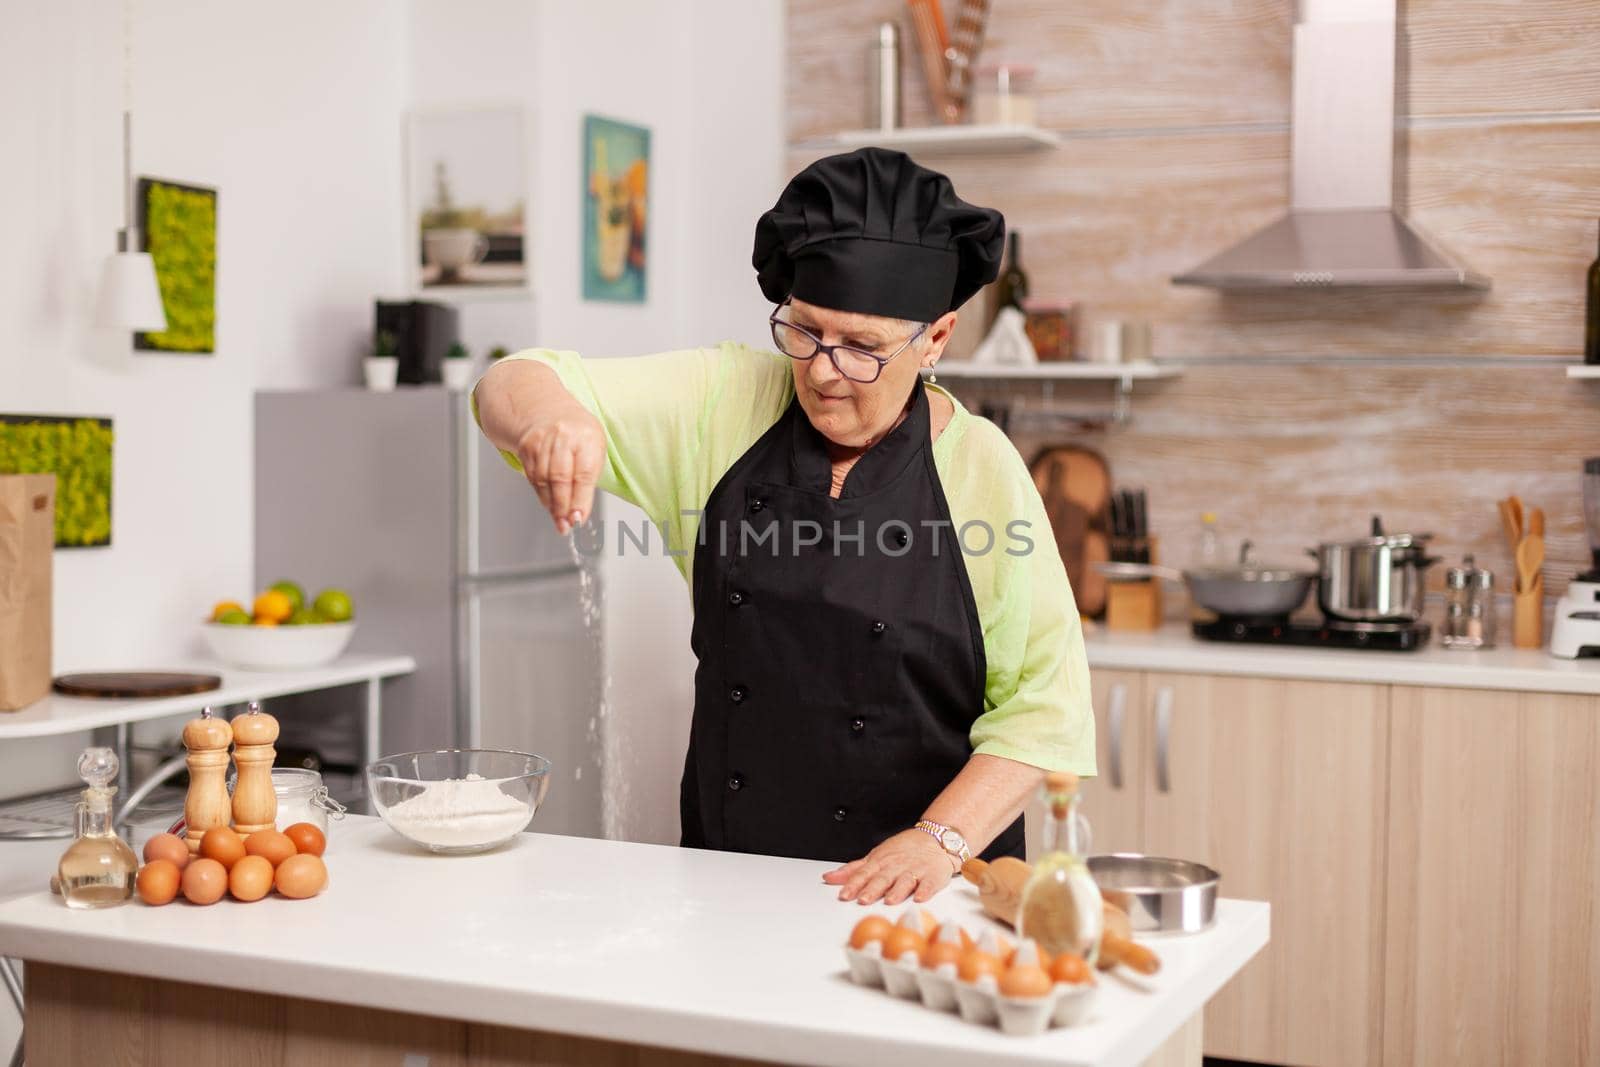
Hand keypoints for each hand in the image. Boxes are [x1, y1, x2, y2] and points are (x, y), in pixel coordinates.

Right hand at [512, 402, 604, 534]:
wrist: (547, 409)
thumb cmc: (578, 434)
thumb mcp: (594, 449)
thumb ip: (589, 479)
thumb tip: (579, 512)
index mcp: (587, 436)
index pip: (584, 473)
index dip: (580, 499)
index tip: (578, 518)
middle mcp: (563, 436)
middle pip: (560, 477)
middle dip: (563, 506)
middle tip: (566, 525)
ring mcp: (542, 440)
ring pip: (544, 480)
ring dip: (551, 505)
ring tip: (559, 520)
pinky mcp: (526, 447)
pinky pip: (533, 477)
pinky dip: (541, 494)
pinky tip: (548, 504)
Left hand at [822, 829, 955, 904]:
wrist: (935, 839)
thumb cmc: (903, 850)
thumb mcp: (875, 856)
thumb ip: (853, 870)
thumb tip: (829, 877)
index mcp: (881, 861)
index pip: (864, 873)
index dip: (853, 884)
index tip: (844, 894)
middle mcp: (896, 866)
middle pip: (883, 878)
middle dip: (872, 888)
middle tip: (863, 899)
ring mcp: (915, 870)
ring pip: (905, 880)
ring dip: (897, 890)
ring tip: (889, 900)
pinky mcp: (933, 875)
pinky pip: (929, 883)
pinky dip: (925, 890)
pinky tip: (920, 897)